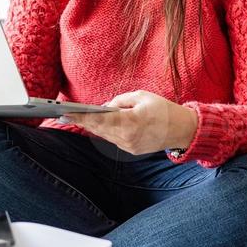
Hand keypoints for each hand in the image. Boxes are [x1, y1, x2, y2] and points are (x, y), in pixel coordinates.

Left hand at [59, 90, 196, 155]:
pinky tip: (94, 124)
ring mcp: (129, 146)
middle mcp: (128, 137)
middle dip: (82, 121)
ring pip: (104, 135)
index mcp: (131, 122)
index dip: (82, 116)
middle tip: (63, 114)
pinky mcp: (131, 150)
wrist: (183, 130)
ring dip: (91, 126)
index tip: (68, 112)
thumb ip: (120, 100)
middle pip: (99, 129)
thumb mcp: (142, 96)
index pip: (101, 119)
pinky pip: (113, 139)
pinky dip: (104, 131)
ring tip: (75, 118)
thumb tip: (104, 106)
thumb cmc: (164, 109)